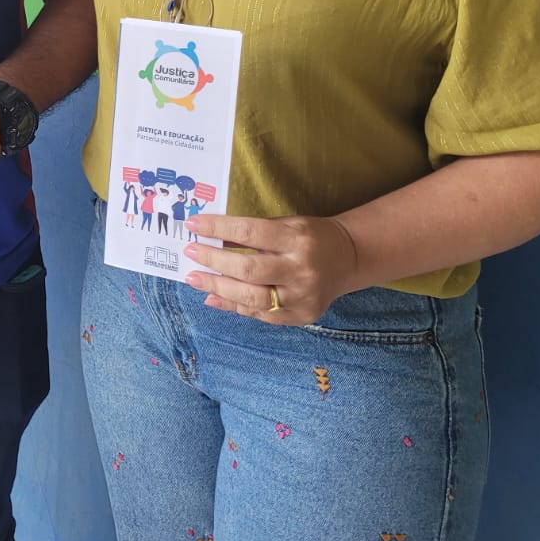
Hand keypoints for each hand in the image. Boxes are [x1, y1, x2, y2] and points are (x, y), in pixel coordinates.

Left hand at [181, 213, 359, 323]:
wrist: (349, 260)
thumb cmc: (310, 237)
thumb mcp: (286, 225)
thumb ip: (252, 234)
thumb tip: (209, 239)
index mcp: (297, 240)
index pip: (250, 233)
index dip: (218, 229)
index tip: (193, 224)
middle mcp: (301, 271)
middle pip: (248, 269)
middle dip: (213, 261)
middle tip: (190, 252)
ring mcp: (302, 298)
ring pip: (251, 298)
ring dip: (217, 288)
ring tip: (194, 278)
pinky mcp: (301, 316)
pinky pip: (261, 315)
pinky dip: (234, 306)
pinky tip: (213, 298)